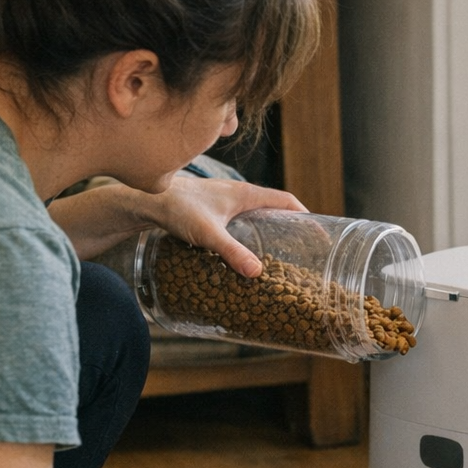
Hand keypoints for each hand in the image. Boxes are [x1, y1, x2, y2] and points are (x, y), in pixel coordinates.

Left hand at [148, 171, 306, 276]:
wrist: (147, 200)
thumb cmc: (177, 208)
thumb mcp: (208, 233)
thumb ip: (232, 252)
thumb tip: (257, 272)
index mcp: (245, 195)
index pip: (286, 200)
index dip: (305, 216)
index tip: (319, 232)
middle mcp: (239, 195)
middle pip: (276, 208)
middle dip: (292, 225)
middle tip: (304, 247)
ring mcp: (226, 202)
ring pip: (258, 214)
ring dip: (272, 229)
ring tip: (281, 253)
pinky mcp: (214, 211)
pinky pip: (243, 220)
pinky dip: (253, 233)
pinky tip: (248, 251)